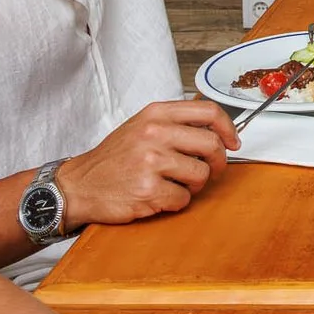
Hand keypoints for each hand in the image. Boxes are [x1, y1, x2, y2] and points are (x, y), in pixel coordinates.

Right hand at [58, 101, 239, 228]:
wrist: (79, 185)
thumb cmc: (114, 158)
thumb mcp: (141, 126)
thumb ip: (174, 122)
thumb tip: (216, 127)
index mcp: (156, 114)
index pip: (208, 111)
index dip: (228, 128)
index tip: (234, 142)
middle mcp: (154, 134)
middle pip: (211, 145)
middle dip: (217, 163)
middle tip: (210, 171)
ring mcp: (151, 162)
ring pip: (201, 175)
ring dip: (194, 185)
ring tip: (174, 184)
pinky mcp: (148, 190)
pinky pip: (184, 199)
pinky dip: (176, 202)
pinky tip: (159, 197)